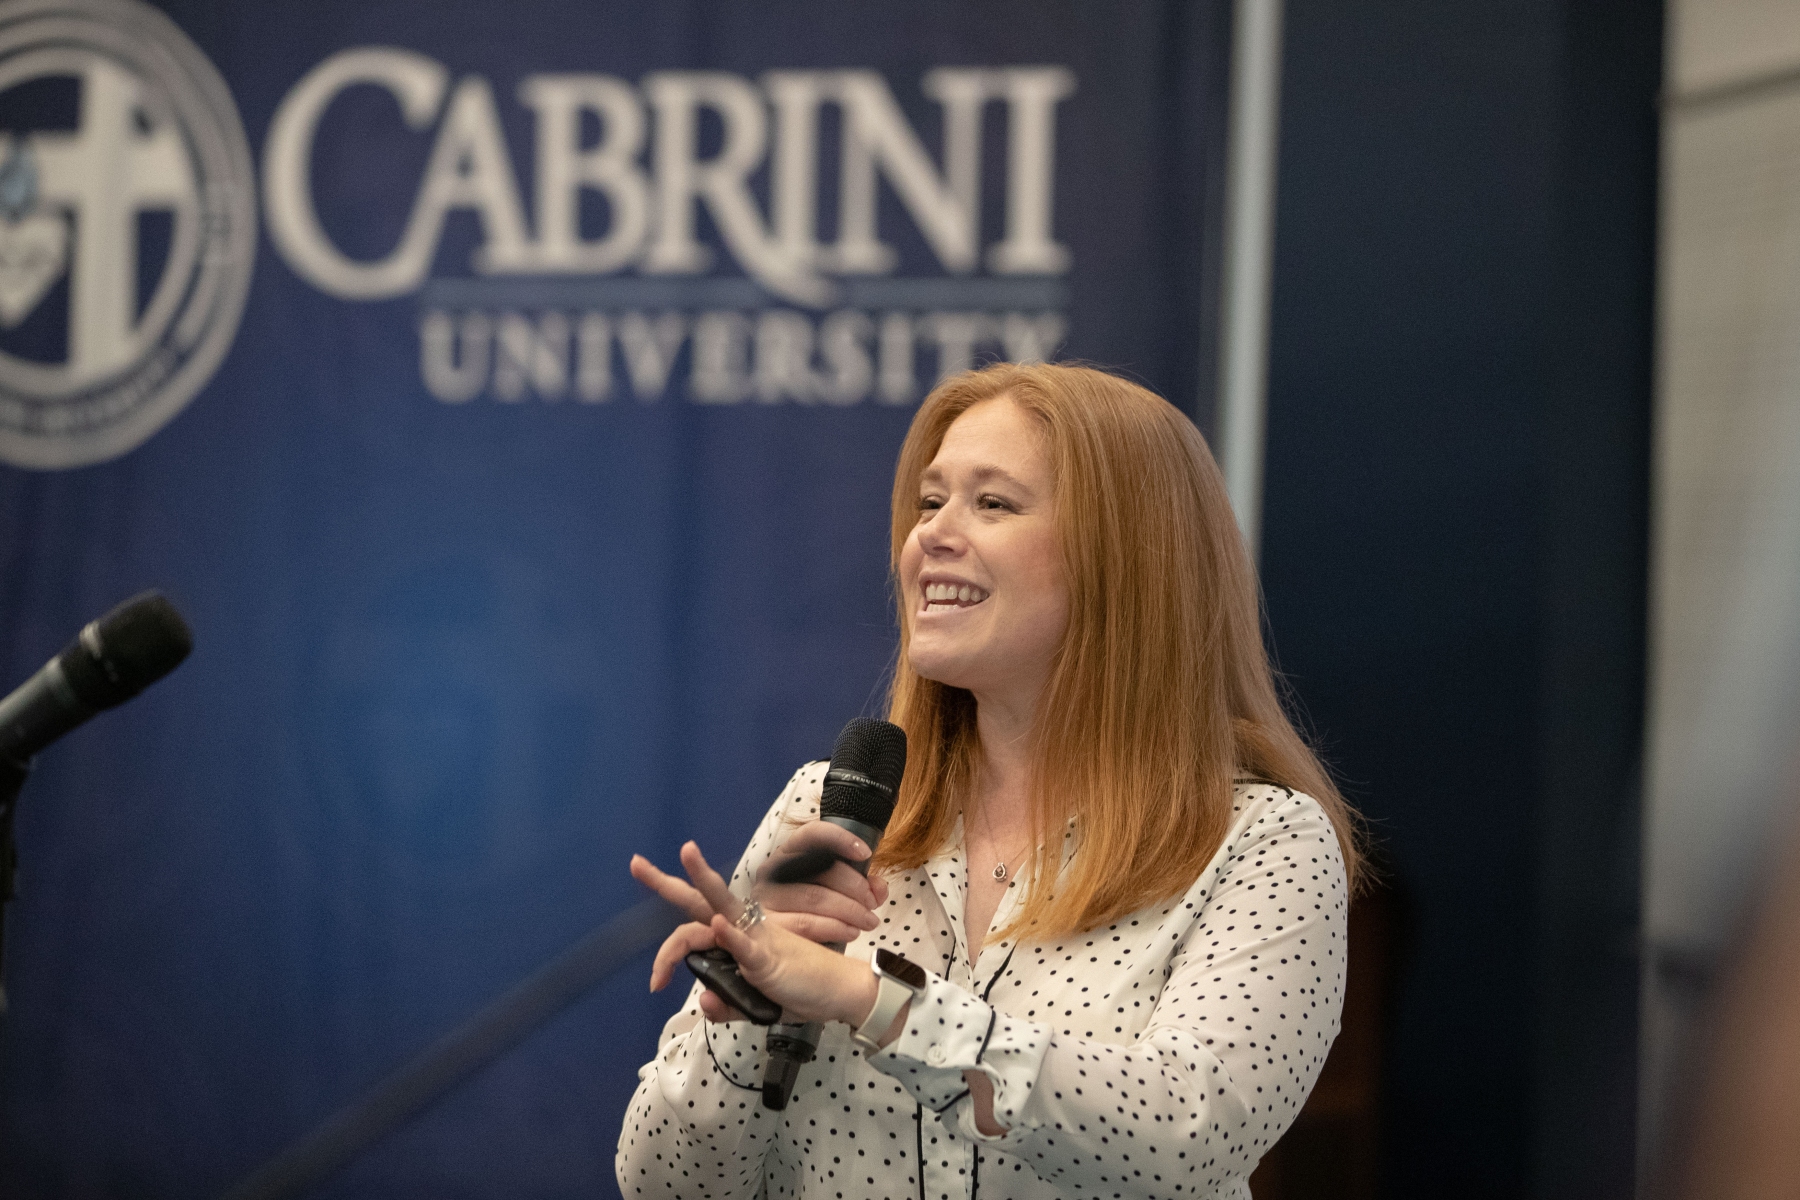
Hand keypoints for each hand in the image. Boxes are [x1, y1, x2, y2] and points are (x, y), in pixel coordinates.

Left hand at [631, 842, 876, 1027]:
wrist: (841, 993)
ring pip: (723, 907)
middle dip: (666, 883)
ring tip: (687, 853)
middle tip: (636, 863)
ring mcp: (758, 940)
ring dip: (704, 881)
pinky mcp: (770, 959)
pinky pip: (747, 946)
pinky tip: (718, 925)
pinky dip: (732, 937)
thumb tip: (702, 1001)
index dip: (668, 953)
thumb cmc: (802, 992)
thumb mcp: (757, 1005)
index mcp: (740, 938)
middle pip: (701, 901)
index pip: (696, 928)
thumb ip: (728, 1004)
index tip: (654, 983)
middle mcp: (745, 930)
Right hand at [754, 820, 890, 944]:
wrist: (785, 946)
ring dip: (850, 910)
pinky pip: (806, 924)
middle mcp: (773, 870)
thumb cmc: (814, 911)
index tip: (866, 854)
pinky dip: (835, 928)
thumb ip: (862, 884)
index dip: (840, 839)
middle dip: (855, 886)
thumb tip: (878, 888)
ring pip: (815, 897)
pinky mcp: (769, 926)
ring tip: (869, 920)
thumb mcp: (838, 890)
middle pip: (820, 869)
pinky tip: (851, 932)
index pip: (812, 834)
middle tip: (872, 902)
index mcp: (790, 852)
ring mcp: (767, 898)